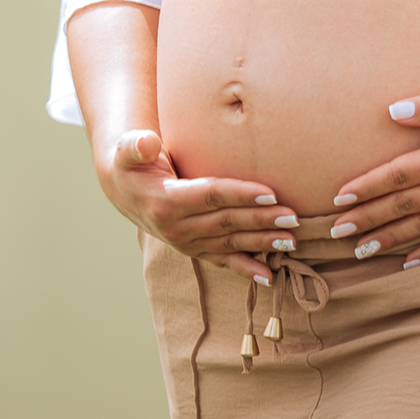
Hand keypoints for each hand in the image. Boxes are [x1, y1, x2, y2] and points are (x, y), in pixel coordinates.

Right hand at [99, 129, 299, 285]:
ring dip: (262, 243)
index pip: (211, 195)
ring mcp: (187, 242)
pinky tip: (270, 277)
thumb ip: (135, 146)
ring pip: (230, 243)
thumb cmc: (133, 163)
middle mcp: (177, 227)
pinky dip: (246, 269)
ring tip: (292, 241)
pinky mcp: (194, 250)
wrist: (126, 191)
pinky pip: (223, 261)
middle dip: (262, 220)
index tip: (271, 193)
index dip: (241, 194)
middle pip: (227, 221)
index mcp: (166, 201)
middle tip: (294, 217)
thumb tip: (146, 141)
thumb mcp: (127, 151)